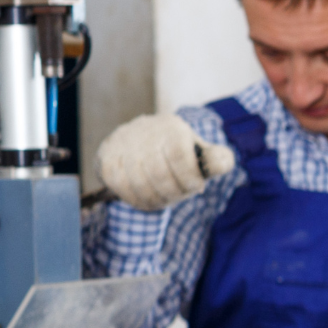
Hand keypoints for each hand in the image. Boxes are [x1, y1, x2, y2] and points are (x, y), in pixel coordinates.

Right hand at [95, 113, 235, 210]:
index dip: (189, 180)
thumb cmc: (180, 153)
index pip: (179, 156)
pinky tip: (146, 199)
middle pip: (158, 173)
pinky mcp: (106, 156)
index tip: (196, 188)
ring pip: (138, 182)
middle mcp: (145, 130)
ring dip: (155, 200)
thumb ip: (218, 160)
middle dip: (173, 194)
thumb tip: (222, 162)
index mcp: (172, 128)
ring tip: (165, 199)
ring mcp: (122, 143)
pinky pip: (119, 185)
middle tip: (179, 196)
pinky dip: (135, 199)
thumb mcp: (202, 154)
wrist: (143, 143)